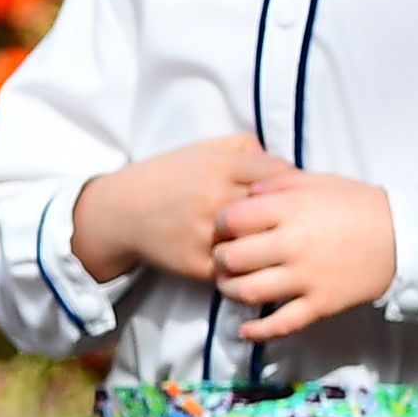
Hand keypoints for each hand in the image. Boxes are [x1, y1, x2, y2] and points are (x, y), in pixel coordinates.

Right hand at [70, 133, 280, 283]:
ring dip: (270, 245)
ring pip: (258, 243)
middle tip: (295, 222)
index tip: (295, 193)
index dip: (293, 184)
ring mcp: (207, 233)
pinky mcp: (198, 263)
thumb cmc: (167, 176)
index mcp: (221, 166)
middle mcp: (216, 198)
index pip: (280, 174)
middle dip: (288, 217)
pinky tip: (253, 263)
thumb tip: (279, 162)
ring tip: (278, 245)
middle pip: (275, 210)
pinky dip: (248, 267)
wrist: (121, 212)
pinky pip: (237, 269)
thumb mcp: (202, 148)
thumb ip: (243, 147)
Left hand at [211, 171, 398, 340]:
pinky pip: (280, 324)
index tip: (226, 228)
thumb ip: (280, 184)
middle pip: (232, 257)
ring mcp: (306, 277)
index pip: (233, 219)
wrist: (404, 237)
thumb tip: (245, 192)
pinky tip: (244, 330)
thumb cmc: (360, 205)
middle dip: (220, 259)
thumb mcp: (321, 182)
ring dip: (230, 292)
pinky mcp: (320, 304)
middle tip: (223, 259)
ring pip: (248, 292)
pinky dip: (257, 331)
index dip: (222, 224)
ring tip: (230, 286)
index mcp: (292, 209)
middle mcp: (294, 244)